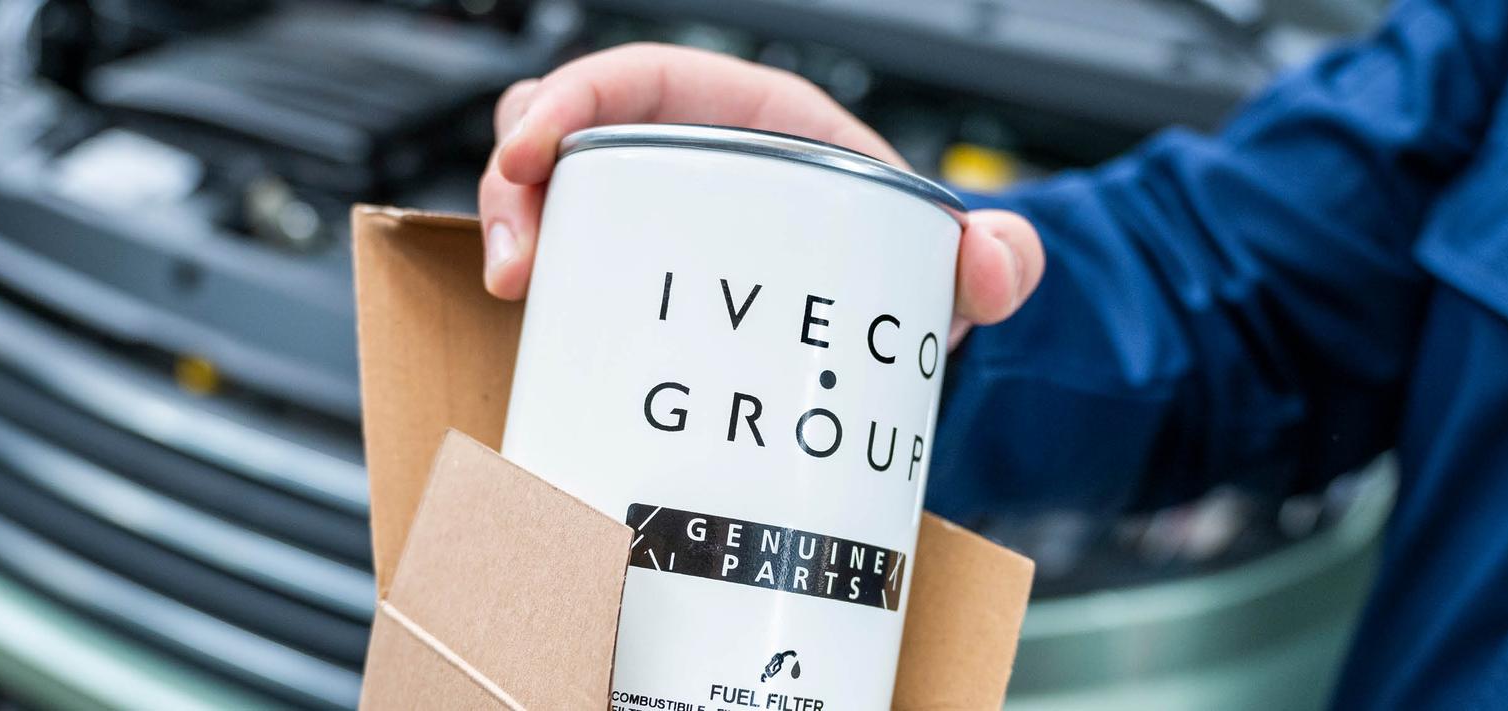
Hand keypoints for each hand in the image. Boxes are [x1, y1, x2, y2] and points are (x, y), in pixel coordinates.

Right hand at [479, 43, 1043, 340]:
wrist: (893, 335)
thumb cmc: (903, 261)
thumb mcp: (951, 257)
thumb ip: (999, 259)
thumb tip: (996, 259)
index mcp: (742, 119)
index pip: (632, 79)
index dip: (569, 102)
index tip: (535, 152)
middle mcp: (679, 161)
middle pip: (560, 135)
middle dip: (514, 183)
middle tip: (518, 261)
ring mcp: (643, 224)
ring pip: (541, 199)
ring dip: (509, 235)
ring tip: (517, 293)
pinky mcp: (626, 288)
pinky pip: (557, 271)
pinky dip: (530, 295)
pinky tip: (532, 336)